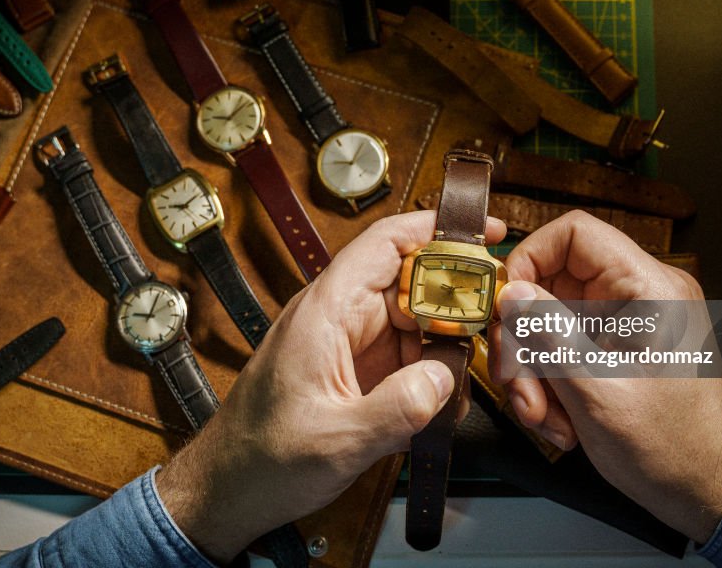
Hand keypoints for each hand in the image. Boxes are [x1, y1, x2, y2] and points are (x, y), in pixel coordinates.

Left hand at [156, 211, 505, 561]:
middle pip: (413, 283)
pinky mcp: (355, 373)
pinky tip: (435, 410)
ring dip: (444, 352)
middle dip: (457, 304)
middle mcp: (339, 319)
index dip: (438, 229)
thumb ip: (398, 408)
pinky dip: (427, 379)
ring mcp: (348, 345)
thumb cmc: (261, 460)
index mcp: (326, 313)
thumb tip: (446, 377)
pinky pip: (404, 358)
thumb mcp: (338, 439)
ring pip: (415, 323)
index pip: (385, 243)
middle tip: (493, 331)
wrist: (228, 492)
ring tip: (456, 390)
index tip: (485, 234)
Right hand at [490, 210, 721, 543]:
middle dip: (526, 338)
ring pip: (548, 320)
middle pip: (551, 283)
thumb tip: (511, 292)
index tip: (505, 304)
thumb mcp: (600, 394)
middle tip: (520, 386)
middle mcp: (638, 295)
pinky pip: (561, 347)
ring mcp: (625, 321)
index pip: (576, 234)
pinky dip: (549, 382)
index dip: (531, 259)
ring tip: (544, 416)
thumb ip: (552, 338)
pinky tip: (559, 420)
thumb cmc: (674, 447)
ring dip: (534, 370)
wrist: (706, 489)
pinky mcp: (614, 345)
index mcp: (650, 289)